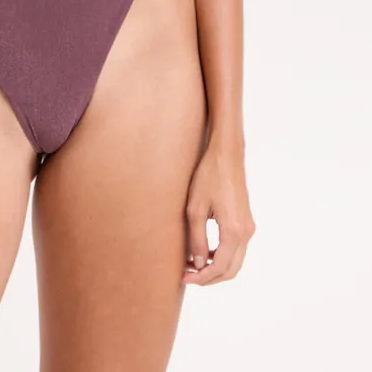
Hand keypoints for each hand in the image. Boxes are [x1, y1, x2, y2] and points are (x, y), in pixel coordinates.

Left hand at [182, 143, 255, 285]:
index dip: (201, 277)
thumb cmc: (208, 177)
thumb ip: (197, 239)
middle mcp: (246, 233)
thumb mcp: (195, 209)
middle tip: (188, 276)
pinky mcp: (246, 221)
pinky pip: (237, 248)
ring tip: (193, 265)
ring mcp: (249, 227)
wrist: (227, 155)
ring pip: (235, 261)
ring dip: (216, 268)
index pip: (220, 267)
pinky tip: (205, 251)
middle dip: (209, 277)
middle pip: (231, 270)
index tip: (184, 278)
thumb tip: (197, 264)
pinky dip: (222, 256)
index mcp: (233, 231)